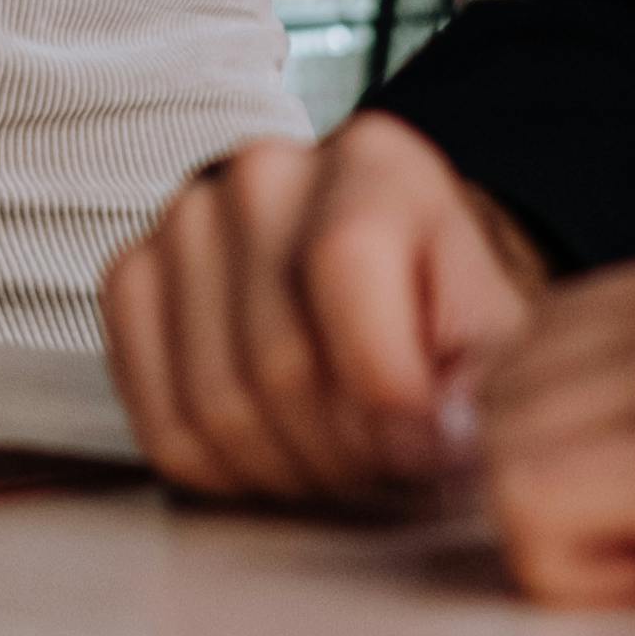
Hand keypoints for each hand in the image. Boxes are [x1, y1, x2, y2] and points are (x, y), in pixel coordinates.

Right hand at [103, 115, 539, 503]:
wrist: (393, 295)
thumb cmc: (448, 318)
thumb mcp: (503, 337)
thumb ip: (487, 381)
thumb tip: (443, 436)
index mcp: (372, 162)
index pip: (343, 263)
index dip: (388, 392)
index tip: (431, 453)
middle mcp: (264, 172)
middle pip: (279, 362)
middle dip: (347, 455)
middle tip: (388, 468)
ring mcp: (183, 222)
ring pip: (216, 406)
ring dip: (290, 473)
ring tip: (341, 461)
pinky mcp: (131, 280)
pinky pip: (161, 426)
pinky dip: (226, 472)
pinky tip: (280, 450)